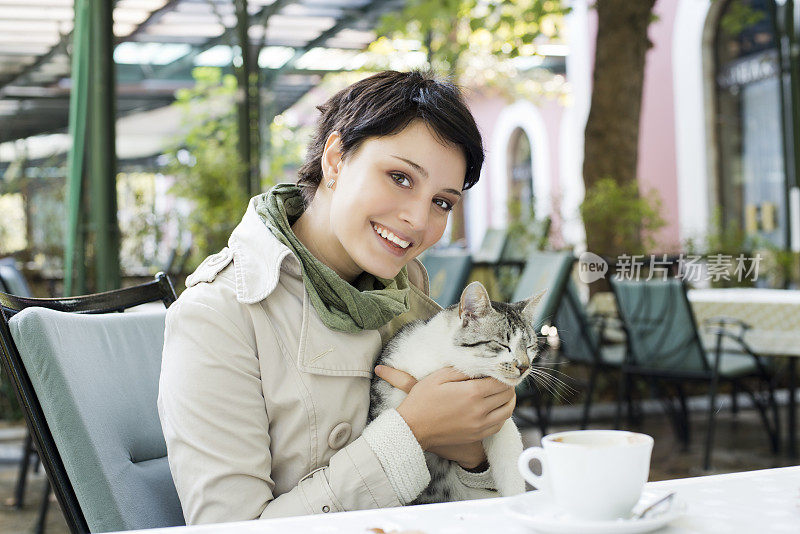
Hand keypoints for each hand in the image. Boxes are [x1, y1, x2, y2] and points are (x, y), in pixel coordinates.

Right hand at [374, 364, 514, 450]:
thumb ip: (462, 370)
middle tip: (502, 378)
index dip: (504, 373)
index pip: (501, 381)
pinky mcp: (477, 435)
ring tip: (503, 392)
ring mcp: (480, 425)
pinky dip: (502, 415)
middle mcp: (480, 410)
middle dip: (508, 385)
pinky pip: (499, 425)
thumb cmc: (422, 400)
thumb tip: (481, 365)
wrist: (413, 428)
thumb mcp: (439, 376)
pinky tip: (496, 408)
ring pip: (507, 411)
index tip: (501, 369)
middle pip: (507, 395)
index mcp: (472, 392)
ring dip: (509, 400)